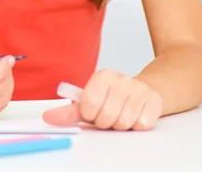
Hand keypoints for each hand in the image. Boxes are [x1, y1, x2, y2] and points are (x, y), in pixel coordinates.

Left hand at [43, 70, 161, 130]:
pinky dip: (136, 125)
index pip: (88, 104)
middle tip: (109, 115)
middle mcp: (121, 79)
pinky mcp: (154, 101)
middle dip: (105, 122)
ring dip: (121, 125)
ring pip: (123, 123)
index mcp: (103, 76)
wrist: (144, 91)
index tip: (93, 112)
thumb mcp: (91, 100)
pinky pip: (140, 124)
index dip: (89, 114)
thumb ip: (69, 111)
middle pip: (106, 117)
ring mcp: (138, 89)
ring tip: (122, 114)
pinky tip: (135, 115)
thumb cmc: (112, 98)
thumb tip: (47, 117)